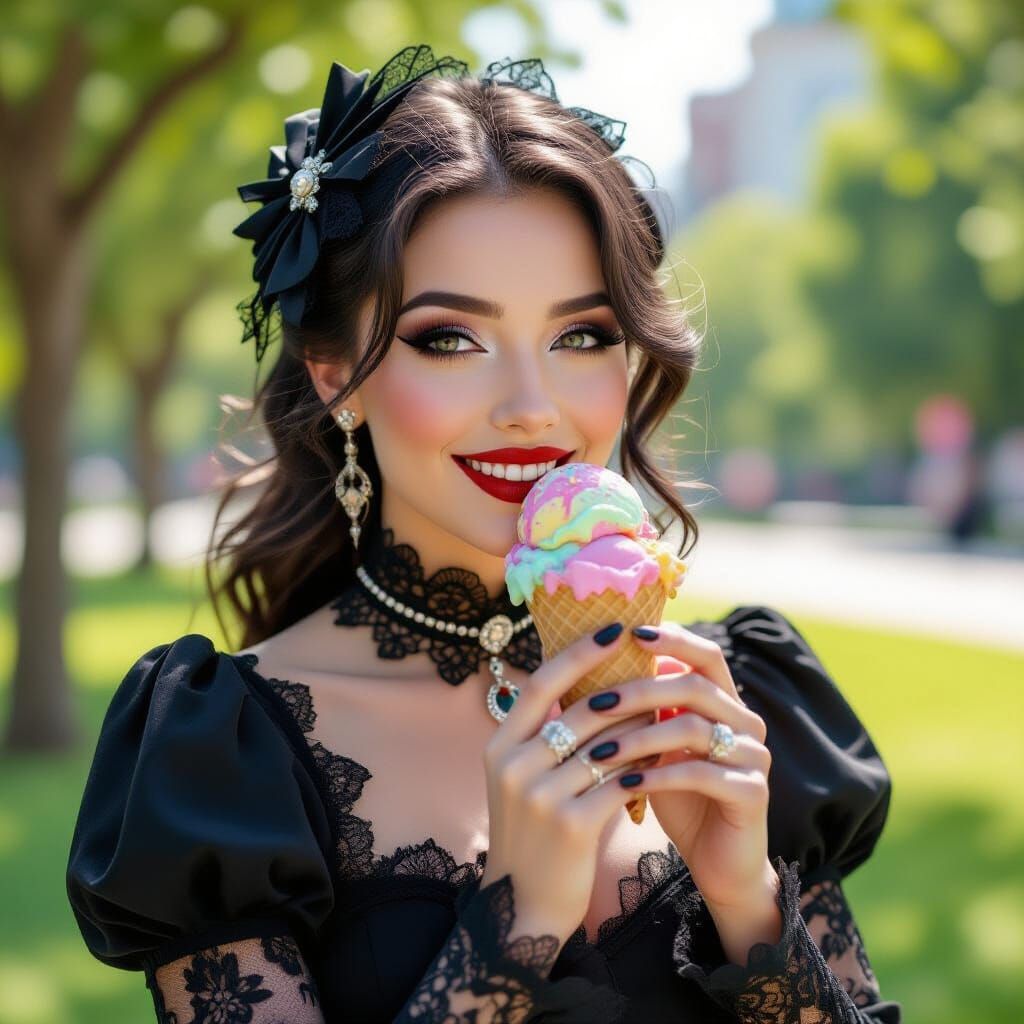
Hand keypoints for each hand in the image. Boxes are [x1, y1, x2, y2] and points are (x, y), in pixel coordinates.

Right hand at [481, 621, 670, 944]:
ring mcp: (540, 795)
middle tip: (659, 667)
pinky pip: (620, 781)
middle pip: (580, 709)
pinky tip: (668, 756)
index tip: (615, 627)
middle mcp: (513, 764)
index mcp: (499, 746)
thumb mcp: (522, 779)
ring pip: (606, 744)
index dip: (580, 652)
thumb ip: (547, 737)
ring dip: (643, 725)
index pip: (541, 683)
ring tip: (671, 709)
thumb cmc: (533, 835)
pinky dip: (645, 766)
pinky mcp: (571, 825)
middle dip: (625, 688)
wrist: (522, 908)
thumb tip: (594, 687)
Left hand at [587, 621, 774, 909]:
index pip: (704, 654)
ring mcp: (754, 756)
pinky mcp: (753, 793)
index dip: (670, 640)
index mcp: (726, 703)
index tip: (626, 634)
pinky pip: (700, 773)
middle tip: (594, 703)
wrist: (717, 863)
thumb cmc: (676, 796)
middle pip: (695, 686)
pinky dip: (658, 775)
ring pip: (693, 728)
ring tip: (597, 751)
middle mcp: (746, 722)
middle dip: (640, 690)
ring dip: (639, 737)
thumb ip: (638, 709)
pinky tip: (625, 784)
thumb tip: (584, 665)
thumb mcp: (653, 746)